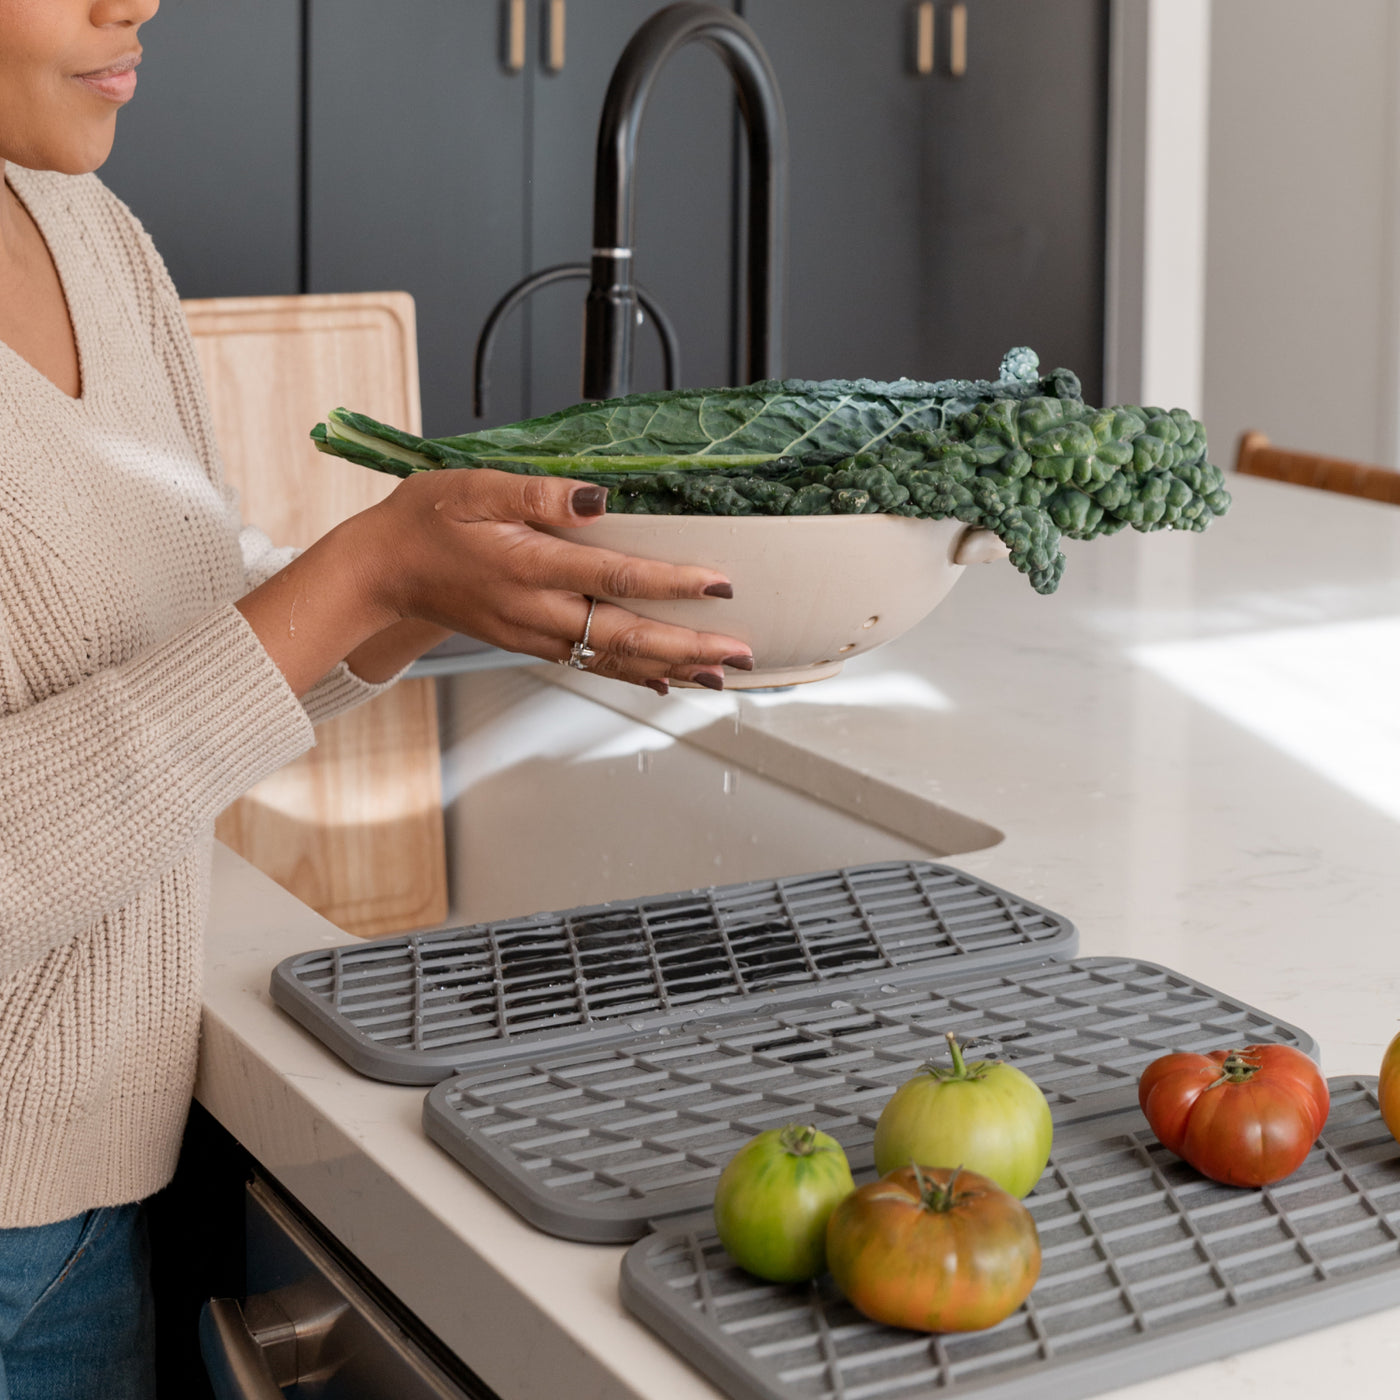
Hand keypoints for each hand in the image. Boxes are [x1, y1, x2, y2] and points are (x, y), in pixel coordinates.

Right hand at [349, 467, 753, 690]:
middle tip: (740, 653)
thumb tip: (597, 499)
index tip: (719, 583)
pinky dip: (633, 674)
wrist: (379, 572)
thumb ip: (537, 495)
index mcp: (528, 567)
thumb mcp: (473, 487)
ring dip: (671, 668)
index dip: (672, 583)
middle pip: (626, 637)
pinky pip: (592, 665)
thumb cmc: (424, 522)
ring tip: (719, 674)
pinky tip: (664, 680)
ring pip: (614, 660)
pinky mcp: (531, 642)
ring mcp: (535, 633)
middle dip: (689, 647)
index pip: (616, 577)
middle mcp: (537, 611)